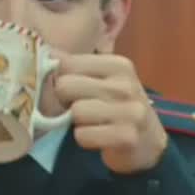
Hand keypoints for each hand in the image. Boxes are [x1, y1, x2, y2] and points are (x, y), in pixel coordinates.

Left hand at [54, 54, 167, 173]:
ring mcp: (129, 111)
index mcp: (119, 65)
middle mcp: (126, 84)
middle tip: (80, 109)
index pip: (67, 63)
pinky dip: (85, 139)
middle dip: (65, 101)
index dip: (59, 79)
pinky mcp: (126, 136)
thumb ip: (76, 66)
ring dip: (76, 123)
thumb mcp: (104, 80)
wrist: (149, 143)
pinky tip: (99, 138)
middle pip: (66, 86)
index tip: (71, 90)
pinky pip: (83, 135)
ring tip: (92, 124)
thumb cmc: (119, 107)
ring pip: (75, 111)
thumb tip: (46, 52)